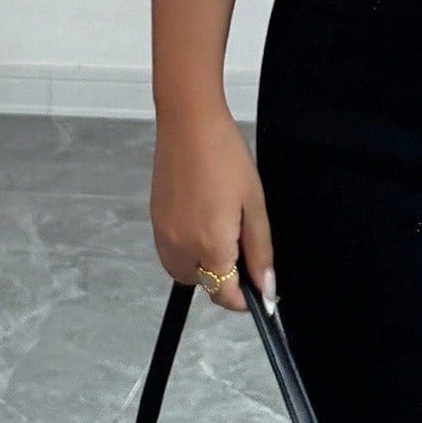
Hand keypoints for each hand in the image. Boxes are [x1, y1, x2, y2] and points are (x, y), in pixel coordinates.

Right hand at [150, 108, 276, 315]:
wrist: (188, 123)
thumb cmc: (227, 158)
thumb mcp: (254, 203)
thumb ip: (259, 250)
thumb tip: (267, 290)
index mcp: (209, 247)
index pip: (225, 296)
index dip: (246, 298)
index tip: (261, 287)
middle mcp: (180, 250)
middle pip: (205, 286)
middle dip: (226, 277)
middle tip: (242, 242)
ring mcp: (163, 237)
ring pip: (186, 272)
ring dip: (205, 265)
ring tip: (223, 228)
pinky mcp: (154, 222)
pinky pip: (172, 253)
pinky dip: (188, 249)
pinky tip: (202, 218)